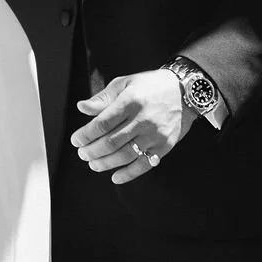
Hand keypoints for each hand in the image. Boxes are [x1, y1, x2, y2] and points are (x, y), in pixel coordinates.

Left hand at [69, 68, 194, 183]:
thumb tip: (82, 107)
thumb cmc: (150, 86)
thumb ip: (103, 98)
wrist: (185, 92)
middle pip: (111, 142)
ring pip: (125, 155)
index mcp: (130, 101)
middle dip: (92, 151)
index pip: (102, 123)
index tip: (76, 140)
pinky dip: (128, 174)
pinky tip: (115, 177)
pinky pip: (144, 165)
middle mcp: (142, 119)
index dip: (86, 134)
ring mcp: (154, 135)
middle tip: (82, 154)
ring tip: (93, 164)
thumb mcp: (125, 83)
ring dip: (105, 163)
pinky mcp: (164, 146)